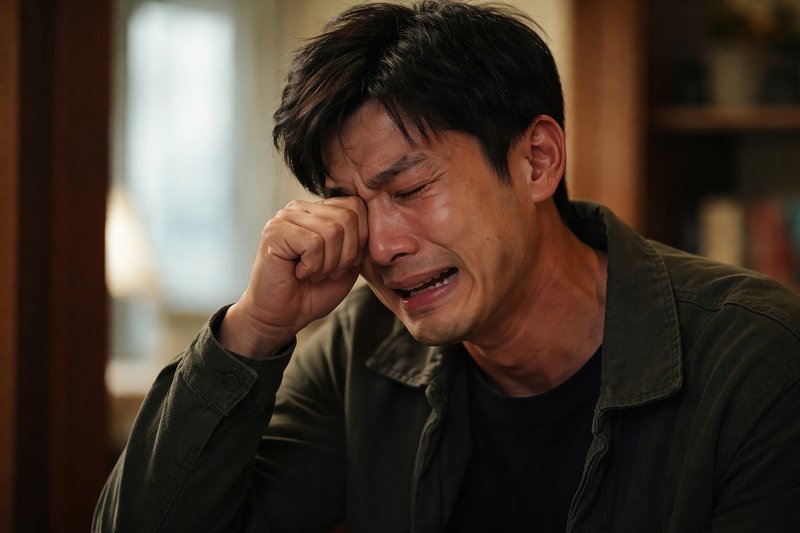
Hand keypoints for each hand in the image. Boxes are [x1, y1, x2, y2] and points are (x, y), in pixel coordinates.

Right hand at [219, 196, 367, 358]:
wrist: (282, 316)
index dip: (359, 240)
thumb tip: (374, 225)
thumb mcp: (348, 266)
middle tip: (326, 272)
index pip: (357, 205)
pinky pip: (313, 243)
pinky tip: (298, 272)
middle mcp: (302, 208)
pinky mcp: (275, 232)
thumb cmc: (313, 292)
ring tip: (311, 273)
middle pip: (348, 217)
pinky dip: (312, 266)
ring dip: (327, 263)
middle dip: (345, 254)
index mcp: (319, 211)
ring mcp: (286, 217)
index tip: (341, 264)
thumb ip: (361, 241)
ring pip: (332, 230)